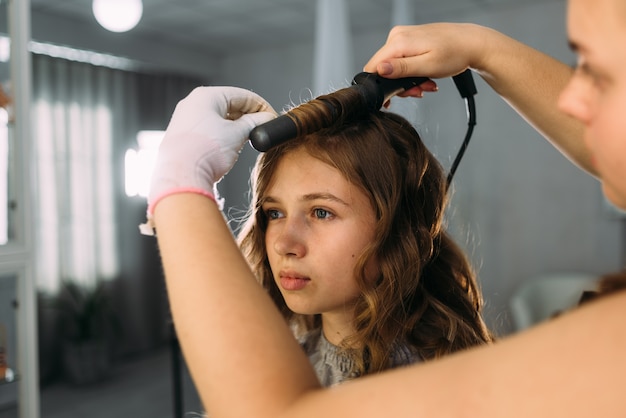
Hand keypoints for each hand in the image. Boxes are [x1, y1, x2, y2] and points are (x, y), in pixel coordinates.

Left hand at [146, 86, 275, 216]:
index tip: (271, 118)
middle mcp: (193, 104)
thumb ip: (255, 123)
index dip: (262, 107)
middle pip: (230, 105)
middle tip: (262, 130)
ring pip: (219, 118)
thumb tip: (266, 119)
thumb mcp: (238, 134)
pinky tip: (230, 147)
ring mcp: (185, 120)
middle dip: (248, 117)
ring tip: (247, 140)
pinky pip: (208, 130)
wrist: (180, 176)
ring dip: (236, 128)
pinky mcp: (182, 136)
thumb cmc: (204, 152)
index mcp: (206, 96)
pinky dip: (222, 135)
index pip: (243, 95)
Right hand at [364, 23, 488, 97]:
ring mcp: (403, 37)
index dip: (380, 86)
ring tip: (427, 84)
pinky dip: (412, 72)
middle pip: (384, 69)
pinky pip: (402, 61)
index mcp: (399, 41)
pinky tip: (426, 76)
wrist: (472, 43)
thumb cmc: (455, 53)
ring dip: (408, 81)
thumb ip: (401, 69)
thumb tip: (380, 69)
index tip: (394, 97)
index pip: (373, 66)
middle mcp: (397, 36)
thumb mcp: (427, 66)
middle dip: (400, 85)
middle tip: (419, 91)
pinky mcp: (409, 40)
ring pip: (393, 67)